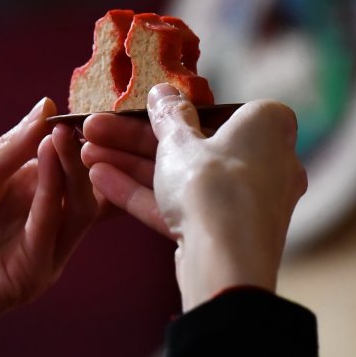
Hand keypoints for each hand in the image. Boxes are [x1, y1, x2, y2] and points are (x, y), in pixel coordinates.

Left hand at [0, 98, 98, 356]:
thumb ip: (11, 149)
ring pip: (77, 211)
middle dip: (83, 155)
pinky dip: (51, 198)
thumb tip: (48, 105)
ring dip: (73, 172)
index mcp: (25, 193)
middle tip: (86, 123)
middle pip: (80, 188)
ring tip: (64, 138)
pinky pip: (49, 234)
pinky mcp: (31, 278)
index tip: (88, 110)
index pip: (67, 164)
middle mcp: (39, 222)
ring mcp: (39, 252)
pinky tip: (49, 164)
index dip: (79, 140)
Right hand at [82, 85, 306, 310]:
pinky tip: (99, 181)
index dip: (173, 110)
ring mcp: (244, 202)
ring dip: (133, 165)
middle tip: (95, 130)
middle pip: (192, 145)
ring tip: (87, 154)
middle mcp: (267, 163)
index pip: (217, 109)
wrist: (226, 264)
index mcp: (268, 127)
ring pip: (182, 178)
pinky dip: (144, 195)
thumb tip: (163, 92)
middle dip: (136, 139)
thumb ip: (168, 115)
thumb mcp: (179, 141)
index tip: (138, 110)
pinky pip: (182, 207)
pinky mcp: (223, 233)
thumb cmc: (214, 186)